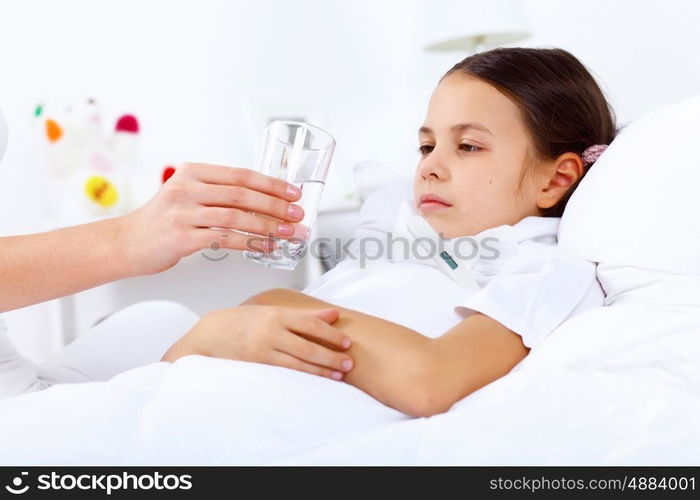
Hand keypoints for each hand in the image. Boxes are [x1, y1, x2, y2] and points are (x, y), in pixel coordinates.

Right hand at [119, 162, 309, 274]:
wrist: (128, 242)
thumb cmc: (164, 220)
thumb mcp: (188, 194)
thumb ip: (220, 193)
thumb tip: (265, 200)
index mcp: (193, 172)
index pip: (241, 175)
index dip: (271, 184)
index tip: (293, 193)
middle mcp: (187, 188)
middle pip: (242, 195)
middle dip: (276, 205)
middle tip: (297, 214)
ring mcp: (183, 213)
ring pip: (236, 217)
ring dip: (268, 226)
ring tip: (289, 233)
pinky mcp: (181, 238)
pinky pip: (224, 239)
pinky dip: (250, 243)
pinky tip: (266, 246)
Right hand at [160, 305, 353, 380]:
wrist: (209, 334)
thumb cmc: (243, 321)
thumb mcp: (272, 310)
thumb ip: (304, 314)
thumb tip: (333, 315)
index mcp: (277, 314)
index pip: (311, 324)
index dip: (332, 335)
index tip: (347, 343)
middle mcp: (271, 331)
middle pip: (309, 346)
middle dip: (332, 357)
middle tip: (350, 363)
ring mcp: (263, 350)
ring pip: (299, 363)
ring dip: (321, 371)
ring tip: (339, 375)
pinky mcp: (256, 366)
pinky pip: (285, 374)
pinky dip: (303, 378)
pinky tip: (316, 381)